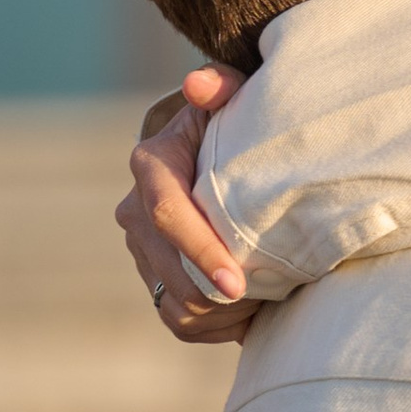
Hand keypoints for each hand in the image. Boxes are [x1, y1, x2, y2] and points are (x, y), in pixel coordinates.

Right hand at [117, 65, 253, 342]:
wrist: (228, 158)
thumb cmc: (241, 124)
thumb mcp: (238, 98)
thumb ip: (225, 86)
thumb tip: (199, 86)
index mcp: (153, 164)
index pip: (167, 214)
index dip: (200, 249)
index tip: (236, 281)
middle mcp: (136, 210)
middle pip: (172, 269)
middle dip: (220, 293)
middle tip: (273, 297)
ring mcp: (141, 248)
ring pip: (175, 300)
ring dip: (222, 312)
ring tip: (270, 300)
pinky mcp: (153, 276)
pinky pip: (178, 318)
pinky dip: (216, 325)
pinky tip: (252, 312)